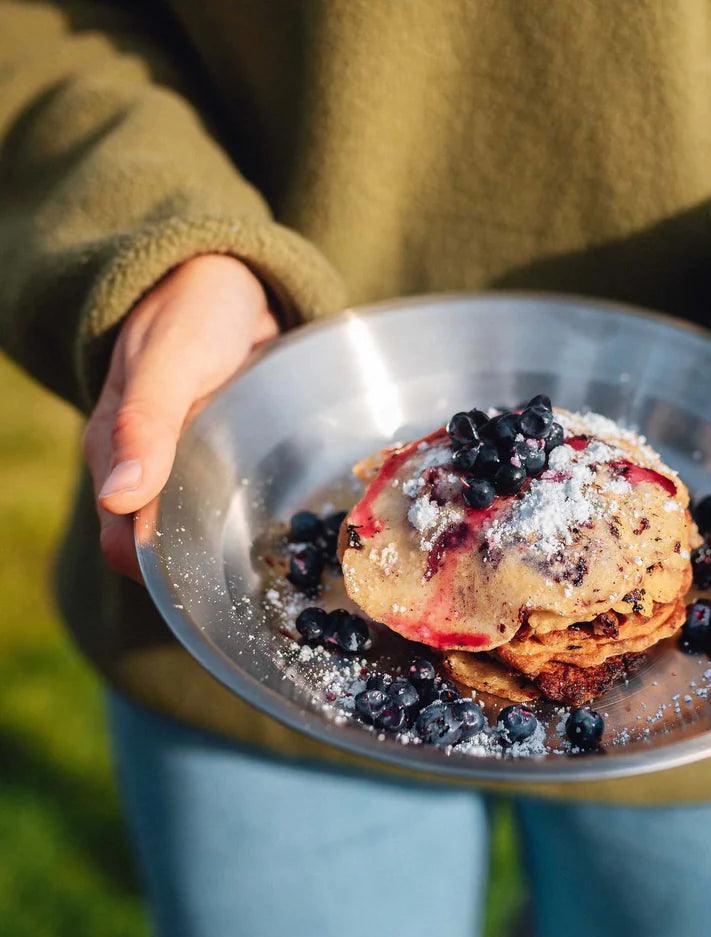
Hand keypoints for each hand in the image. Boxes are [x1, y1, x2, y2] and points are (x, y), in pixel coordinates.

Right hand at [83, 254, 279, 579]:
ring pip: (206, 533)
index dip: (166, 579)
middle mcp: (150, 473)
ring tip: (301, 573)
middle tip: (278, 593)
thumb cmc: (191, 310)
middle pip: (172, 552)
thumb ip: (143, 421)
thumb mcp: (169, 358)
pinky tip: (304, 534)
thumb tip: (120, 498)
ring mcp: (187, 468)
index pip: (130, 550)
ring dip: (242, 553)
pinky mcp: (223, 459)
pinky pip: (236, 503)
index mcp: (116, 457)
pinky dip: (261, 521)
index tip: (221, 591)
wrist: (227, 277)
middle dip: (213, 577)